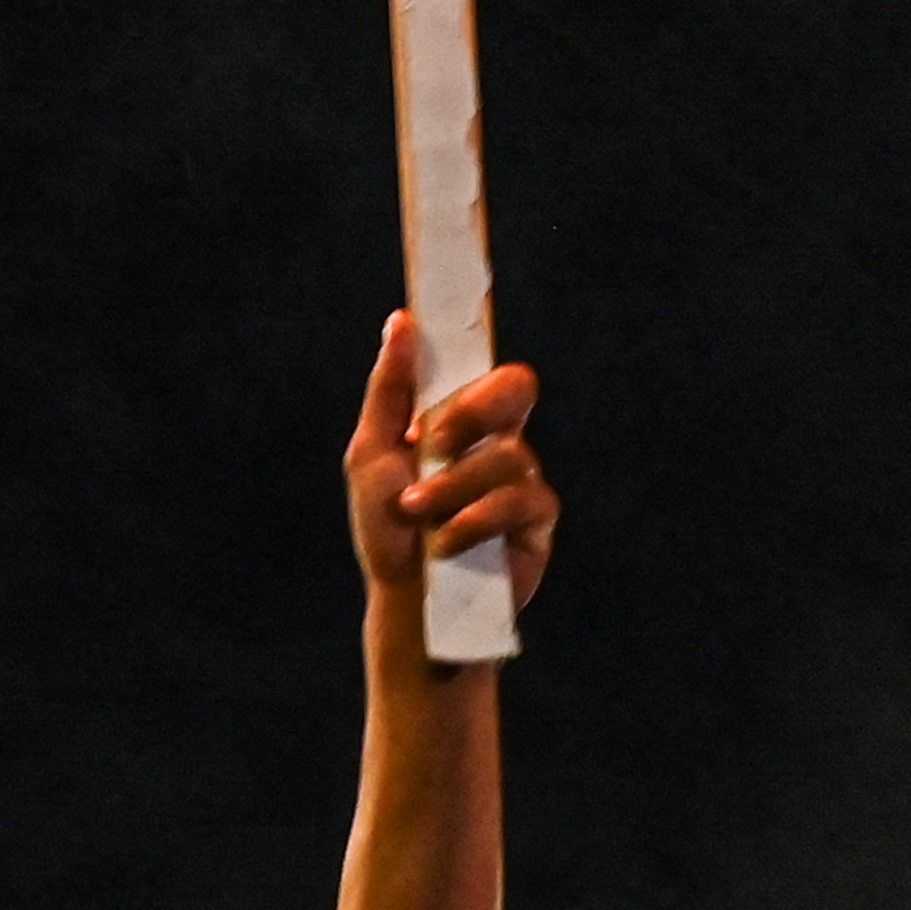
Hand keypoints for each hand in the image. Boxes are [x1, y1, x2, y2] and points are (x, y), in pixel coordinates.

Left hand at [343, 314, 553, 615]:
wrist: (406, 601)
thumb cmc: (387, 527)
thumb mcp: (372, 455)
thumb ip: (389, 390)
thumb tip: (402, 322)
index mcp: (461, 420)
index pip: (482, 364)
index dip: (479, 334)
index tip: (458, 309)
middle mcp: (499, 441)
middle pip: (516, 388)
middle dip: (471, 410)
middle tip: (432, 439)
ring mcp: (523, 480)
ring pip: (505, 454)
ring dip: (452, 486)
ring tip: (419, 516)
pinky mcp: (538, 523)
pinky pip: (519, 500)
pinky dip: (474, 519)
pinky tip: (446, 541)